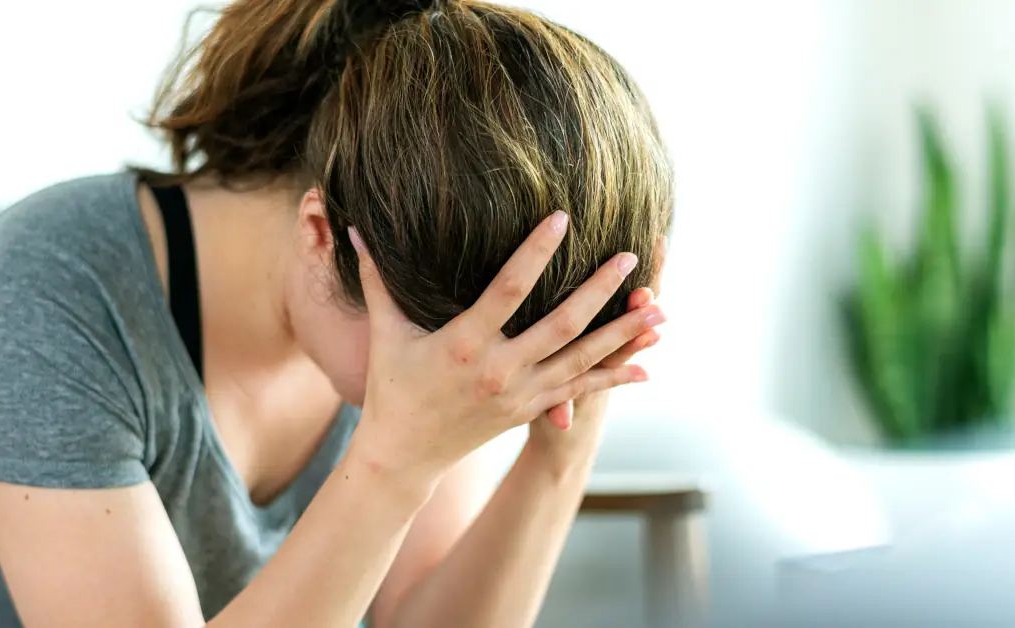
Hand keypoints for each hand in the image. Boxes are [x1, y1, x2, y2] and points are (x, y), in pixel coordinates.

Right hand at [346, 212, 659, 484]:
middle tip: (631, 257)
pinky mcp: (531, 410)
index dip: (537, 252)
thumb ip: (376, 279)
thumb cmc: (393, 387)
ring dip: (623, 333)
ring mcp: (520, 394)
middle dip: (600, 290)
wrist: (405, 456)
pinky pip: (581, 390)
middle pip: (562, 324)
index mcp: (464, 343)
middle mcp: (499, 370)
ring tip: (659, 308)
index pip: (509, 289)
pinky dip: (615, 377)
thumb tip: (355, 229)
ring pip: (583, 359)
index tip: (564, 218)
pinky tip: (648, 365)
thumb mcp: (385, 332)